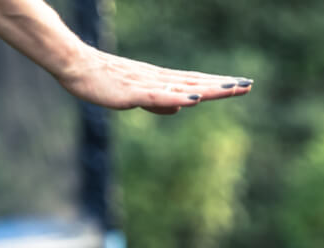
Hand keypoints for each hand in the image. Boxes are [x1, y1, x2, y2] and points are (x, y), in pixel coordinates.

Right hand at [55, 46, 251, 114]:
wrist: (74, 66)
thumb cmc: (102, 80)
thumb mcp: (135, 95)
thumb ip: (158, 101)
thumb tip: (182, 106)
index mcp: (159, 81)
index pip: (195, 82)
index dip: (219, 85)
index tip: (242, 84)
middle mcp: (157, 79)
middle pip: (195, 82)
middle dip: (222, 85)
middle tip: (249, 85)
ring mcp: (145, 84)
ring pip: (183, 87)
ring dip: (208, 88)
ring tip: (231, 89)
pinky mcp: (131, 92)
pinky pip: (158, 96)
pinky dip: (178, 97)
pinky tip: (195, 99)